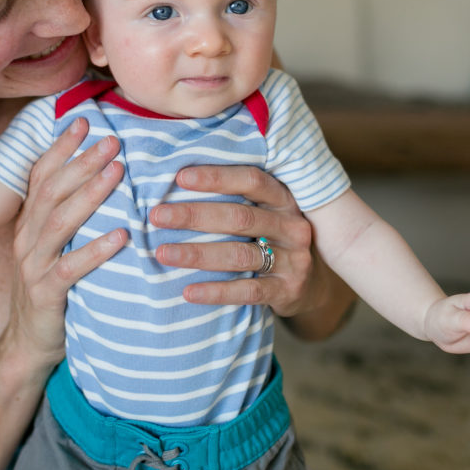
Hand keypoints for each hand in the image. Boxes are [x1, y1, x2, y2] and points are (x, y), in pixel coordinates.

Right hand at [5, 118, 126, 359]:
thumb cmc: (51, 288)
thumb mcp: (55, 246)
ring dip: (90, 195)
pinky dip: (97, 251)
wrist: (27, 344)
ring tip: (118, 173)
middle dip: (83, 162)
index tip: (84, 121)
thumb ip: (68, 214)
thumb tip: (101, 175)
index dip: (61, 147)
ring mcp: (33, 266)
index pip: (41, 175)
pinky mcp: (46, 295)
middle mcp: (27, 238)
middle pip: (52, 191)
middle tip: (113, 140)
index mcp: (29, 223)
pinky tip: (121, 236)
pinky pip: (71, 269)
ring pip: (59, 222)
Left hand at [149, 165, 353, 327]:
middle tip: (157, 216)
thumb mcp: (267, 213)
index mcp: (284, 199)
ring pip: (239, 254)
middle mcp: (292, 226)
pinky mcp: (288, 290)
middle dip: (194, 215)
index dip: (217, 177)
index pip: (251, 180)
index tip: (180, 177)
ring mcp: (293, 259)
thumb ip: (237, 199)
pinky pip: (247, 291)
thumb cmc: (274, 240)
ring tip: (163, 253)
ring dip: (197, 253)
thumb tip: (178, 182)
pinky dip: (216, 291)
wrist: (313, 286)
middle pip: (240, 217)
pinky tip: (188, 291)